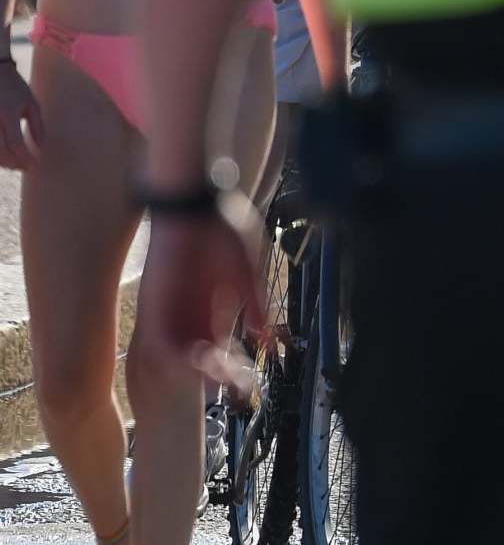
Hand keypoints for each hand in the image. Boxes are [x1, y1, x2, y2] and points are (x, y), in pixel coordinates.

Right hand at [0, 67, 42, 170]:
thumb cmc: (15, 88)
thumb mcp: (31, 103)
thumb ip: (37, 126)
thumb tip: (40, 147)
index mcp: (7, 114)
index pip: (15, 143)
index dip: (24, 157)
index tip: (33, 165)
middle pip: (0, 151)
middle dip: (13, 163)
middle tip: (24, 167)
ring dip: (2, 161)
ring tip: (15, 164)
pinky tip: (4, 156)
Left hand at [141, 200, 269, 399]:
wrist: (193, 202)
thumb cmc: (224, 227)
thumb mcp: (247, 269)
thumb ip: (255, 302)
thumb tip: (266, 336)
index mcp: (215, 308)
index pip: (224, 347)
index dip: (236, 367)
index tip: (250, 380)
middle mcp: (192, 315)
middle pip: (202, 358)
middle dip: (219, 376)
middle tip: (236, 384)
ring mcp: (173, 312)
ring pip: (180, 356)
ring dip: (196, 371)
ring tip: (217, 378)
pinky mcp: (155, 307)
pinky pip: (159, 343)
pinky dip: (174, 359)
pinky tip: (195, 364)